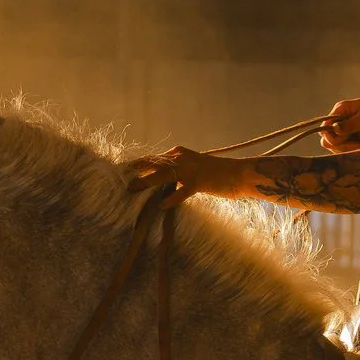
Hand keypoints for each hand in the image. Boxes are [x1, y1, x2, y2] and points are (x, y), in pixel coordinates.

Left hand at [124, 147, 263, 198]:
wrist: (239, 174)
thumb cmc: (216, 174)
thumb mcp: (192, 169)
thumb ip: (175, 174)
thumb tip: (158, 184)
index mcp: (178, 154)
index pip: (153, 159)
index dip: (137, 166)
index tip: (122, 172)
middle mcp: (182, 158)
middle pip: (154, 165)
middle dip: (136, 172)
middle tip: (120, 180)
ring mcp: (190, 169)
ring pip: (163, 176)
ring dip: (146, 183)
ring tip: (132, 190)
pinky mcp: (199, 182)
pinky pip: (182, 191)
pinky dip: (172, 198)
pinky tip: (162, 205)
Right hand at [320, 91, 359, 151]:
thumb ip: (348, 125)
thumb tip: (333, 130)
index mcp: (340, 110)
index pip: (324, 128)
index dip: (333, 137)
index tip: (347, 139)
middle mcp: (339, 118)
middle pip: (328, 138)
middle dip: (341, 145)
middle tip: (356, 146)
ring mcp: (344, 125)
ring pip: (336, 144)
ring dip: (347, 148)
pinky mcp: (350, 132)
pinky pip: (344, 144)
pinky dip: (351, 147)